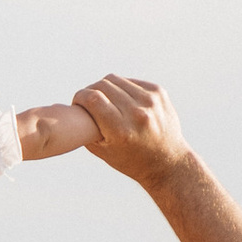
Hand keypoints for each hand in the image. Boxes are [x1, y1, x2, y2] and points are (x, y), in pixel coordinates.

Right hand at [72, 74, 192, 186]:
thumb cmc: (130, 160)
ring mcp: (150, 101)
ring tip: (102, 99)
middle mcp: (137, 113)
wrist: (167, 161)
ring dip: (104, 87)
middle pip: (103, 86)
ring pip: (116, 80)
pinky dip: (121, 88)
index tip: (76, 102)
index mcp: (121, 130)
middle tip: (86, 101)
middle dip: (90, 91)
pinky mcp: (158, 92)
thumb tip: (74, 108)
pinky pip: (131, 81)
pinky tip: (119, 99)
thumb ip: (86, 130)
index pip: (93, 99)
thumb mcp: (103, 152)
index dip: (79, 97)